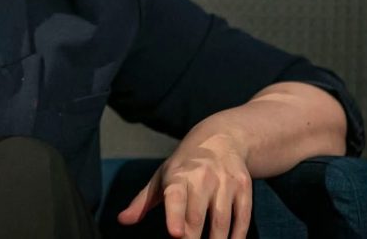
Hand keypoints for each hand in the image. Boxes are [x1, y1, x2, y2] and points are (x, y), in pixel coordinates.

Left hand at [117, 133, 251, 238]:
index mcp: (177, 176)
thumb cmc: (184, 165)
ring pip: (221, 220)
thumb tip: (122, 220)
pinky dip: (237, 235)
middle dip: (193, 238)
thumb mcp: (161, 178)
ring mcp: (225, 182)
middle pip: (198, 216)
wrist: (221, 139)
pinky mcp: (244, 188)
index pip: (175, 196)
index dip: (175, 215)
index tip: (175, 234)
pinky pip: (242, 218)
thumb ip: (142, 202)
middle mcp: (202, 177)